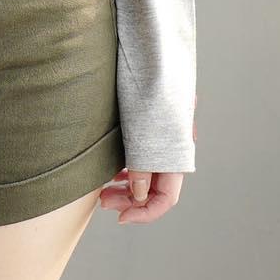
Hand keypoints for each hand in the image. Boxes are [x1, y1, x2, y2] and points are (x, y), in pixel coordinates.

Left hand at [100, 93, 196, 223]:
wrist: (150, 63)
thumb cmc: (147, 93)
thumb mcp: (141, 133)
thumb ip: (141, 167)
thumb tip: (138, 196)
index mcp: (176, 156)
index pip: (166, 199)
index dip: (145, 213)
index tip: (121, 217)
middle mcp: (172, 153)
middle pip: (155, 191)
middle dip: (130, 202)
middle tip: (103, 201)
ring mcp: (161, 144)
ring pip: (147, 178)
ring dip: (127, 189)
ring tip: (104, 192)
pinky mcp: (150, 134)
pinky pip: (142, 162)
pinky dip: (127, 172)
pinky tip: (113, 174)